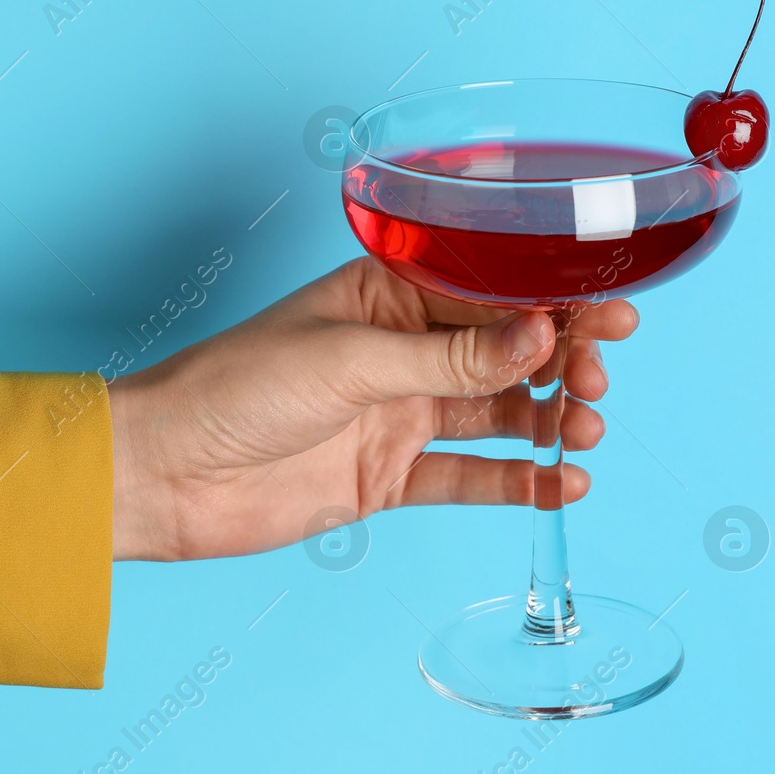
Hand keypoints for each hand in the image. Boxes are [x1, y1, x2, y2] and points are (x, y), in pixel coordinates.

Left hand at [107, 256, 639, 561]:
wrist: (164, 475)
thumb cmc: (234, 388)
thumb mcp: (350, 361)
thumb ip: (448, 357)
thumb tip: (538, 338)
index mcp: (389, 294)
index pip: (490, 290)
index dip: (554, 302)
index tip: (610, 312)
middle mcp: (403, 350)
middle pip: (506, 351)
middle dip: (561, 361)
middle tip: (596, 379)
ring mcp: (400, 413)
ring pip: (497, 412)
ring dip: (548, 420)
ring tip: (586, 431)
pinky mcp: (391, 475)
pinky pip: (469, 476)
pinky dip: (516, 481)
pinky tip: (560, 482)